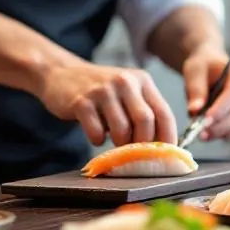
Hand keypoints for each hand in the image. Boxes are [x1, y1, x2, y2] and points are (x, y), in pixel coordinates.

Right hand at [35, 61, 177, 146]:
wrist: (61, 74)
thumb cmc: (100, 91)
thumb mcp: (127, 92)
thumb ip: (144, 111)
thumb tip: (160, 147)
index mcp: (141, 80)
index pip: (164, 113)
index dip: (168, 138)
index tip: (164, 155)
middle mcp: (124, 81)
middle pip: (145, 121)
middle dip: (142, 144)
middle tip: (134, 152)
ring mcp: (102, 90)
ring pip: (122, 130)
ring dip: (119, 145)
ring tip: (113, 141)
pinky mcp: (81, 102)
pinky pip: (97, 133)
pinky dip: (98, 140)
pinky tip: (95, 133)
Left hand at [182, 48, 229, 140]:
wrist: (211, 68)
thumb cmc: (204, 67)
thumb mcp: (195, 72)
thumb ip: (195, 90)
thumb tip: (194, 110)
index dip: (222, 107)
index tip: (205, 119)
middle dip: (222, 124)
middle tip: (201, 133)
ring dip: (222, 132)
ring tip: (202, 135)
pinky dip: (224, 134)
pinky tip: (209, 134)